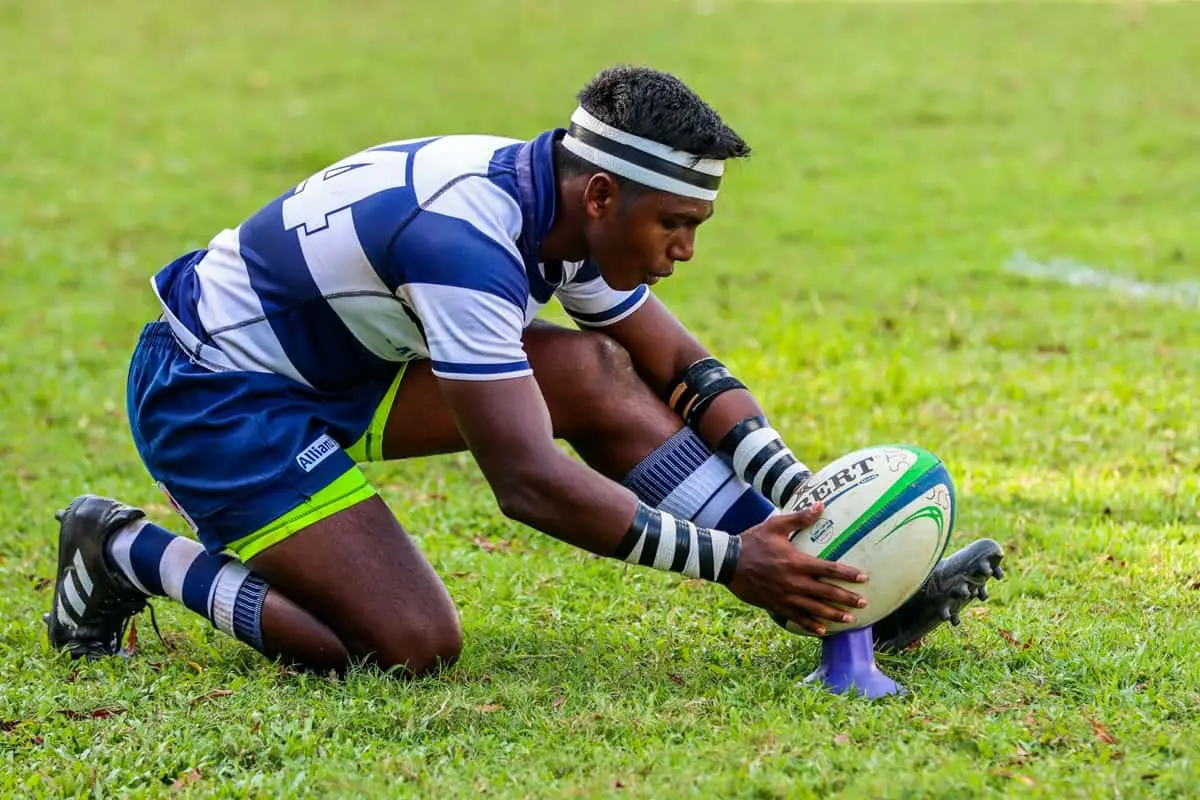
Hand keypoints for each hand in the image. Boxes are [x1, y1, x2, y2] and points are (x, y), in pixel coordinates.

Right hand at [727, 503, 868, 635]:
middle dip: (847, 598)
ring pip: (815, 609)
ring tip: (850, 619)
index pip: (829, 569)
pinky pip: (797, 618)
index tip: (864, 577)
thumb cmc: (753, 541)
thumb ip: (799, 518)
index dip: (848, 574)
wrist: (728, 562)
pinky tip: (822, 630)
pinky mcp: (776, 605)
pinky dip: (811, 624)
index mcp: (797, 562)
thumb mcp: (775, 525)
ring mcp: (785, 596)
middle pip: (826, 592)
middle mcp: (794, 582)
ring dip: (834, 614)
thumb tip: (820, 505)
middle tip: (864, 602)